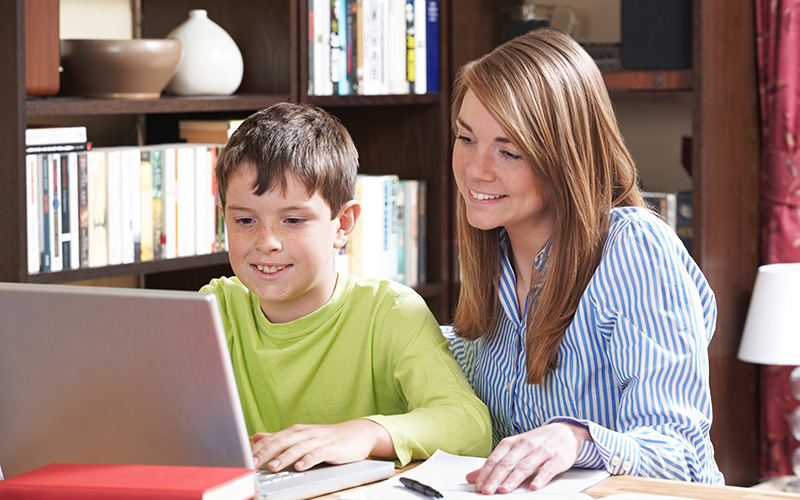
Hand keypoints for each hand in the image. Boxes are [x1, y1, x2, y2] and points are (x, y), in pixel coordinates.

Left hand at [251, 419, 393, 471]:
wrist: (358, 433)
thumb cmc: (327, 437)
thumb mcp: (302, 436)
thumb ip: (279, 438)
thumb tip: (256, 437)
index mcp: (296, 431)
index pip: (274, 438)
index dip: (259, 448)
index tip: (245, 458)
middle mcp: (306, 433)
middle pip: (283, 442)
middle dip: (267, 453)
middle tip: (253, 463)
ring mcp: (319, 440)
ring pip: (299, 448)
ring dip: (285, 457)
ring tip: (273, 467)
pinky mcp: (332, 448)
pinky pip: (319, 454)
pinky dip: (309, 460)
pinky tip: (300, 467)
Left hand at [466, 422, 589, 494]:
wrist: (564, 432)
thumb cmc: (536, 442)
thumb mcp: (514, 449)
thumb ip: (495, 463)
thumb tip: (473, 477)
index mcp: (512, 443)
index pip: (495, 459)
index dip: (485, 473)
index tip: (478, 486)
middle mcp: (525, 445)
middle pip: (507, 463)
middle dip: (495, 478)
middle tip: (486, 491)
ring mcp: (541, 451)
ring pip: (524, 466)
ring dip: (512, 480)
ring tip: (503, 490)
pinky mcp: (556, 459)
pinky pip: (547, 470)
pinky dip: (540, 479)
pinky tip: (533, 487)